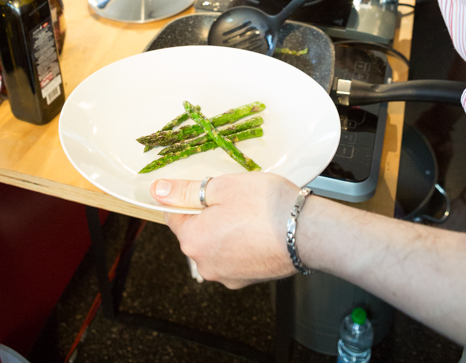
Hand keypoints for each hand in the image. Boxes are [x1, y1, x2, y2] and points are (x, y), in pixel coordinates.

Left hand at [150, 173, 298, 287]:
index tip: (200, 188)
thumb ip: (186, 191)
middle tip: (232, 195)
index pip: (173, 215)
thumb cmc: (266, 207)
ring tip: (250, 210)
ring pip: (217, 243)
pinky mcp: (248, 278)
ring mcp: (228, 275)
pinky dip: (242, 241)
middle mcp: (206, 264)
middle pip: (196, 230)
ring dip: (226, 227)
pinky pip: (235, 254)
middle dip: (209, 212)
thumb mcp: (221, 187)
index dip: (186, 197)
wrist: (306, 232)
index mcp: (193, 240)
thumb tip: (159, 191)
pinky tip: (259, 227)